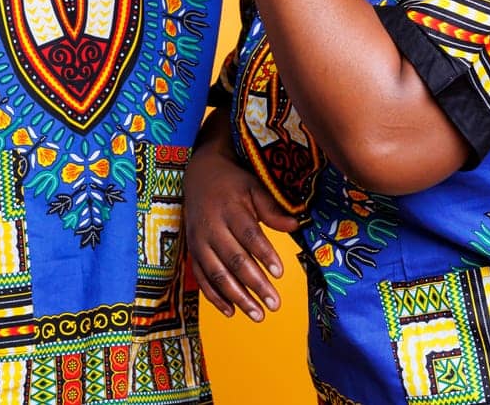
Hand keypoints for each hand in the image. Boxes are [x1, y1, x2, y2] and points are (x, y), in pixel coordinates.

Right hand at [184, 131, 298, 320]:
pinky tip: (231, 312)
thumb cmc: (233, 182)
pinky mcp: (193, 252)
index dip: (264, 254)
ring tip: (258, 315)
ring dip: (237, 297)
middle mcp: (211, 227)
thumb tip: (296, 226)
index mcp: (230, 209)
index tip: (280, 273)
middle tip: (274, 304)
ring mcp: (199, 242)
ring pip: (217, 274)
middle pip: (234, 260)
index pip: (249, 235)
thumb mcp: (254, 186)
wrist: (199, 174)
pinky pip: (201, 278)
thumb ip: (272, 208)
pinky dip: (214, 297)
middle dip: (255, 284)